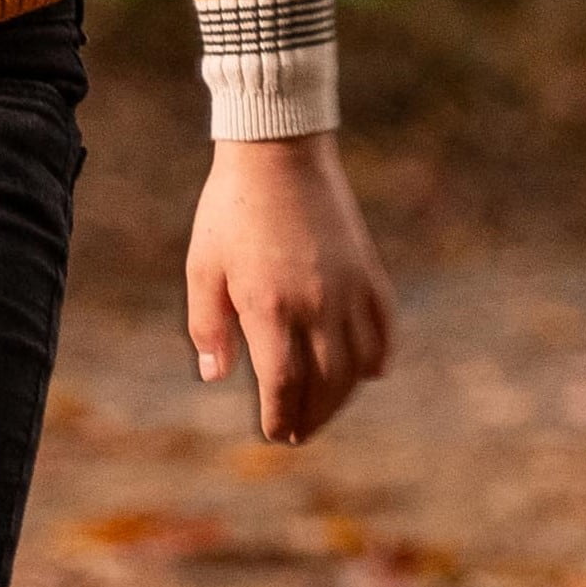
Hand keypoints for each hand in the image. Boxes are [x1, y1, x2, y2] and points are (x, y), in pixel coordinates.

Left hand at [184, 134, 394, 446]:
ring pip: (358, 366)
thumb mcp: (202, 267)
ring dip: (342, 397)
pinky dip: (378, 358)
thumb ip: (207, 326)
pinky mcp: (369, 273)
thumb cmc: (230, 210)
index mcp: (269, 307)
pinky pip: (383, 330)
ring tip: (323, 409)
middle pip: (324, 385)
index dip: (281, 417)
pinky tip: (366, 373)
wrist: (278, 152)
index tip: (275, 433)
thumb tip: (215, 376)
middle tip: (297, 433)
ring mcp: (348, 290)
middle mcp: (316, 305)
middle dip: (311, 416)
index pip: (283, 385)